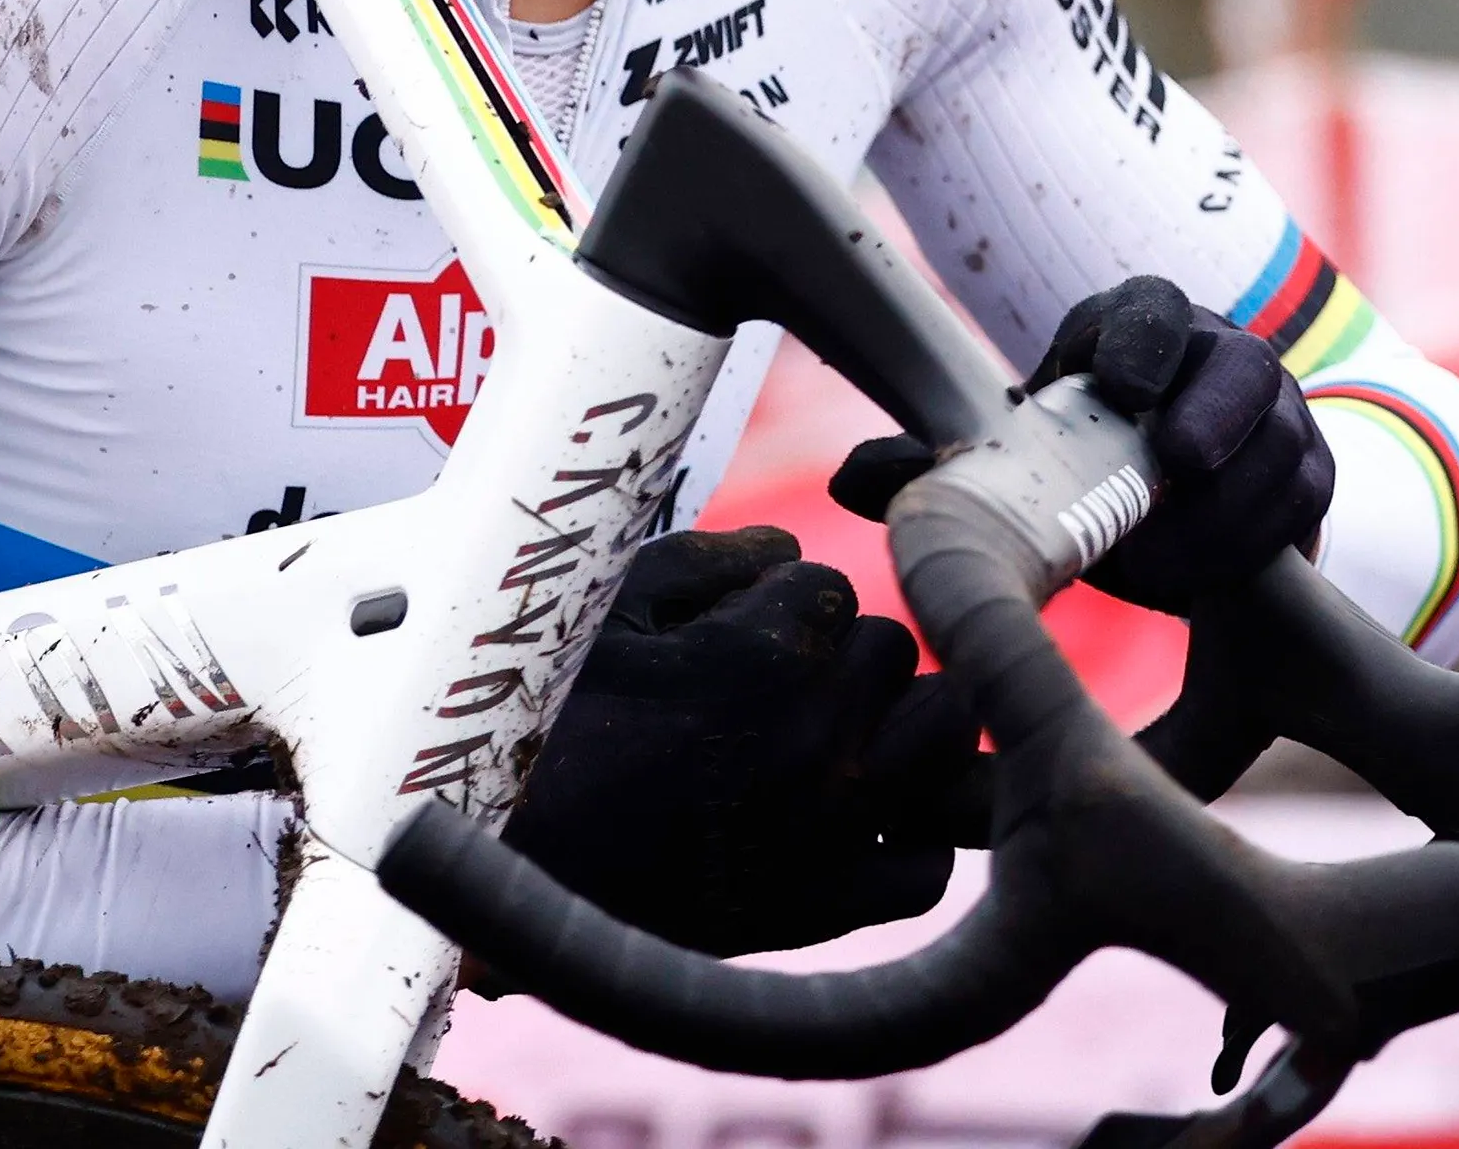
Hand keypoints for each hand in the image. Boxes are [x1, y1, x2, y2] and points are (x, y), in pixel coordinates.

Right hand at [495, 525, 977, 974]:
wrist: (514, 873)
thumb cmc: (546, 728)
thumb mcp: (606, 616)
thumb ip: (703, 561)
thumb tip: (782, 549)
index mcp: (766, 654)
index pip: (829, 585)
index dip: (780, 603)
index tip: (734, 633)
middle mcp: (821, 737)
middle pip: (893, 649)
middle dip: (842, 654)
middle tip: (776, 683)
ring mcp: (836, 827)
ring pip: (943, 732)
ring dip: (900, 720)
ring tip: (839, 736)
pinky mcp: (830, 908)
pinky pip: (929, 863)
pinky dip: (907, 835)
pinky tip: (858, 819)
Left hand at [831, 275, 1332, 611]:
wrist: (1170, 486)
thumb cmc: (1077, 451)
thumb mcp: (1019, 445)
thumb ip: (942, 459)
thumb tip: (849, 480)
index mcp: (1140, 324)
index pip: (1152, 306)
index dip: (1143, 338)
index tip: (1122, 386)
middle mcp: (1220, 356)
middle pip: (1246, 367)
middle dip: (1215, 415)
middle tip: (1175, 464)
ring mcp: (1279, 415)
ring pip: (1284, 446)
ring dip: (1226, 509)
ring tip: (1161, 561)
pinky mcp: (1312, 476)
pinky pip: (1306, 508)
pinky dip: (1259, 547)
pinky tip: (1206, 585)